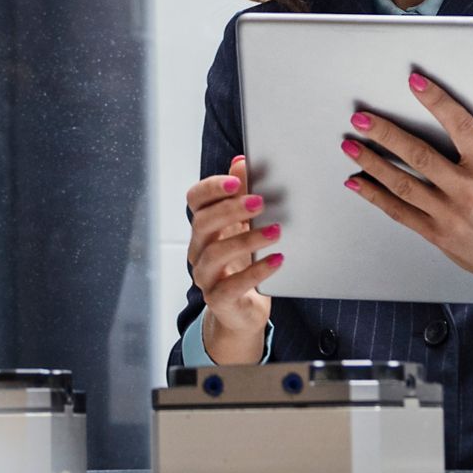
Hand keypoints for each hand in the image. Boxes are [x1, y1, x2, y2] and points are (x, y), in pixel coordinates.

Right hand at [184, 155, 282, 363]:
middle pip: (203, 222)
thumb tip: (241, 162)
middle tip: (261, 202)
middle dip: (232, 209)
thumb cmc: (243, 263)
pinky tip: (277, 260)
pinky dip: (257, 271)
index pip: (196, 200)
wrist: (242, 310)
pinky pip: (232, 285)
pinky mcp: (218, 299)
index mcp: (204, 226)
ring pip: (216, 253)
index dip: (213, 187)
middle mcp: (198, 249)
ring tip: (276, 231)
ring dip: (248, 239)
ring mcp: (205, 275)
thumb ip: (241, 196)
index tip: (237, 181)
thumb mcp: (245, 227)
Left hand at [342, 81, 472, 306]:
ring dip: (372, 163)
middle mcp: (468, 190)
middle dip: (386, 134)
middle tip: (361, 118)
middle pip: (420, 155)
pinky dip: (375, 196)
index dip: (436, 101)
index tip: (415, 82)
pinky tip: (357, 182)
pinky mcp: (437, 235)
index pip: (460, 125)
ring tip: (350, 145)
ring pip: (403, 183)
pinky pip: (399, 212)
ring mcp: (450, 214)